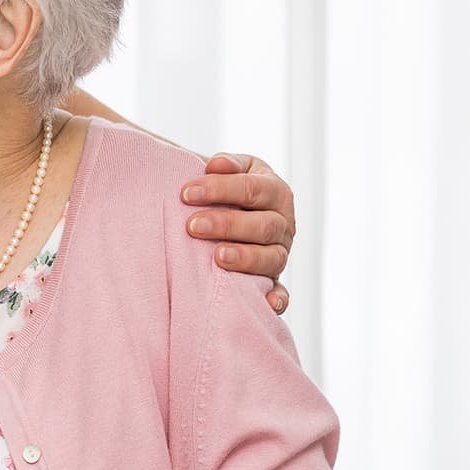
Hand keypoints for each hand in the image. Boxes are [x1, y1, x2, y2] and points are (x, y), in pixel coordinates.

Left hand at [179, 152, 294, 312]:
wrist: (230, 213)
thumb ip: (225, 165)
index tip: (186, 193)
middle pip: (263, 225)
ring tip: (217, 257)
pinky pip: (281, 292)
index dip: (220, 189)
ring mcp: (280, 252)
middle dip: (226, 224)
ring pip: (272, 257)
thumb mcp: (228, 171)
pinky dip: (277, 299)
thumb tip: (215, 165)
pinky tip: (267, 304)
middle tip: (192, 226)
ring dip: (245, 258)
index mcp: (275, 191)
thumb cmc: (224, 191)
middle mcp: (283, 223)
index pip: (253, 188)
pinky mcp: (274, 279)